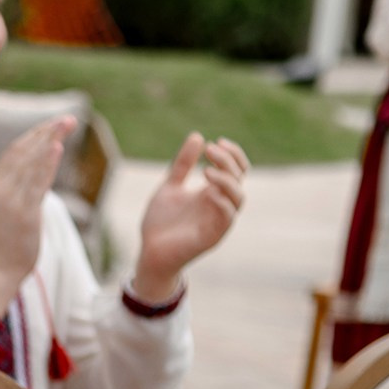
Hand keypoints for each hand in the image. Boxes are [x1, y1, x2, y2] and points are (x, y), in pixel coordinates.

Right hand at [0, 115, 70, 310]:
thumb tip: (39, 175)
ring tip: (67, 124)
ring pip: (31, 162)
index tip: (53, 125)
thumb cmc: (3, 245)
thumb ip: (20, 190)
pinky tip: (57, 147)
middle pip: (23, 151)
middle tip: (68, 118)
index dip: (35, 135)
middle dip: (46, 131)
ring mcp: (11, 201)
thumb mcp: (6, 210)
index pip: (14, 152)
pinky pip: (37, 183)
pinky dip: (46, 163)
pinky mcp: (24, 214)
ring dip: (50, 139)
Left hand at [132, 132, 246, 299]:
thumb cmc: (161, 223)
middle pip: (239, 178)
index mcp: (213, 192)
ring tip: (207, 170)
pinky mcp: (213, 236)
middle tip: (210, 149)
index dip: (232, 154)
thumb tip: (197, 136)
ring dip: (227, 180)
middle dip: (228, 161)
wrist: (149, 252)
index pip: (237, 170)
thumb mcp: (170, 187)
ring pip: (239, 197)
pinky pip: (227, 217)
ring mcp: (218, 221)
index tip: (215, 142)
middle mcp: (219, 205)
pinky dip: (222, 203)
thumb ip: (183, 165)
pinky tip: (207, 192)